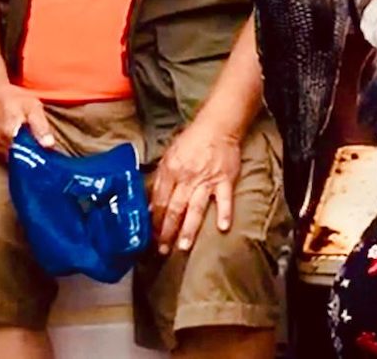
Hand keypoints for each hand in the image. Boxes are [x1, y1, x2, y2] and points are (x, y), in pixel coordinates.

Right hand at [0, 83, 55, 159]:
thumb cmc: (12, 98)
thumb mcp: (32, 107)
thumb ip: (40, 126)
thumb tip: (49, 145)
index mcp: (10, 136)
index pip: (26, 158)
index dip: (39, 162)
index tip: (49, 162)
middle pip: (19, 162)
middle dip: (32, 162)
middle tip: (45, 158)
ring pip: (11, 160)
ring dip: (23, 159)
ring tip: (36, 154)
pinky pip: (4, 157)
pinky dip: (15, 156)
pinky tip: (24, 150)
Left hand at [149, 119, 242, 255]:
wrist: (217, 126)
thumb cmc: (192, 141)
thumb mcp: (169, 157)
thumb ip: (160, 181)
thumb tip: (152, 205)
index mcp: (171, 171)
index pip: (160, 201)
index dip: (155, 221)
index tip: (152, 237)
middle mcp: (187, 178)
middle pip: (175, 209)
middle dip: (167, 231)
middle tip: (163, 250)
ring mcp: (207, 180)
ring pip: (195, 208)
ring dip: (189, 228)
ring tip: (183, 246)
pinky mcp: (225, 179)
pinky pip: (225, 199)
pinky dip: (224, 213)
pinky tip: (223, 227)